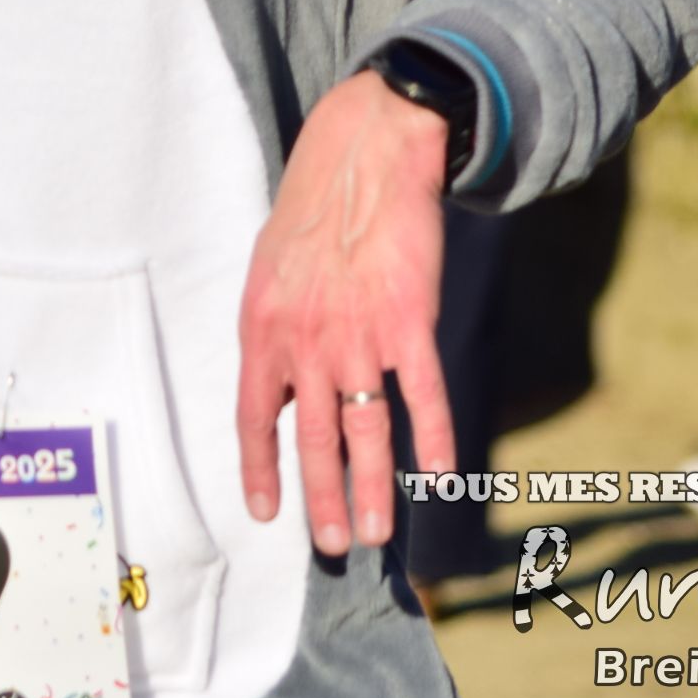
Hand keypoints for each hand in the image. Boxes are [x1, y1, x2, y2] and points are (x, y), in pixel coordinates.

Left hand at [236, 72, 456, 558]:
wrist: (365, 153)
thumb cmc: (313, 209)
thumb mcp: (268, 271)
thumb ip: (275, 332)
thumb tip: (282, 386)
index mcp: (263, 327)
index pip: (255, 416)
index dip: (260, 468)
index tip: (266, 511)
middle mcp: (307, 340)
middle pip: (315, 439)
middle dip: (321, 498)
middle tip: (330, 544)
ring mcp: (359, 334)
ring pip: (368, 431)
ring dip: (373, 489)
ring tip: (375, 533)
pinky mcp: (411, 322)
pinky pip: (423, 395)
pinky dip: (434, 439)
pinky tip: (441, 477)